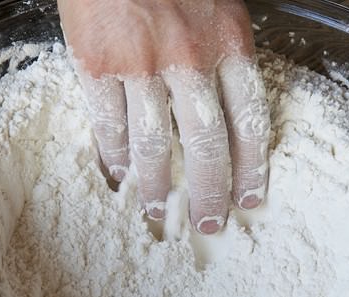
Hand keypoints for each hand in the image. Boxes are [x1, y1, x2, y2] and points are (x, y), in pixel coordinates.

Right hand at [58, 0, 269, 233]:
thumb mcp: (218, 3)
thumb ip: (223, 49)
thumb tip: (222, 102)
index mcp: (229, 41)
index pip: (250, 121)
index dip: (252, 167)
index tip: (251, 197)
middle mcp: (190, 59)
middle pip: (208, 146)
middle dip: (210, 192)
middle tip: (210, 222)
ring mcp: (141, 64)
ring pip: (155, 145)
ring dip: (159, 186)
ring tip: (161, 211)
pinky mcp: (96, 64)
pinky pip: (107, 125)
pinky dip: (113, 157)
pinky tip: (119, 177)